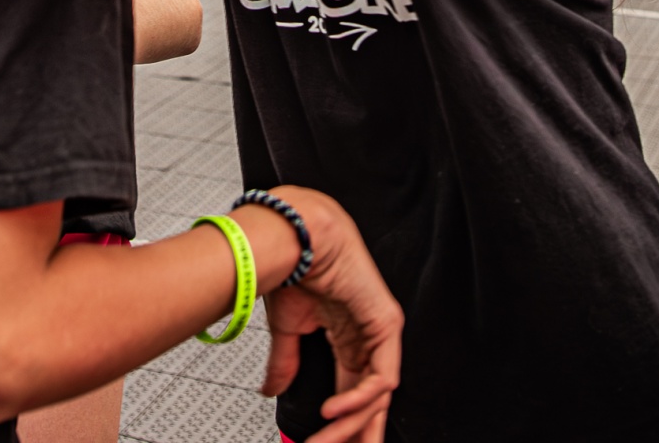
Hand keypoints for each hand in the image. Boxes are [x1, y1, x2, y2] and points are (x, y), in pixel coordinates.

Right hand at [259, 187, 401, 442]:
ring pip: (376, 396)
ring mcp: (380, 334)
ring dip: (349, 425)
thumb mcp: (288, 329)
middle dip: (356, 435)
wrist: (295, 236)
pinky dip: (358, 399)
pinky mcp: (386, 325)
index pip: (355, 393)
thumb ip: (287, 363)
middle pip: (371, 402)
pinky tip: (335, 412)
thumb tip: (272, 392)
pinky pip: (382, 377)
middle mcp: (368, 340)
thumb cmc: (294, 269)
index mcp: (349, 340)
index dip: (343, 426)